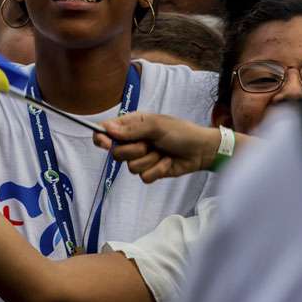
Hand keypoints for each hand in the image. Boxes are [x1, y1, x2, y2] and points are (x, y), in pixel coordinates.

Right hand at [93, 113, 221, 182]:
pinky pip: (144, 177)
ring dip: (150, 160)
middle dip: (134, 150)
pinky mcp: (150, 171)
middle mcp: (134, 141)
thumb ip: (131, 130)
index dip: (101, 137)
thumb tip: (108, 129)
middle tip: (149, 144)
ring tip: (162, 152)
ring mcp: (141, 157)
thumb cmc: (180, 132)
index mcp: (132, 125)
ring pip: (131, 167)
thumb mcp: (156, 126)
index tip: (104, 143)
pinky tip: (167, 162)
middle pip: (116, 153)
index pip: (106, 131)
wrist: (200, 150)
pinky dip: (158, 170)